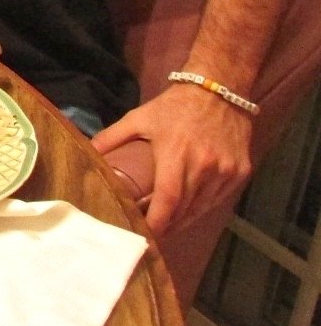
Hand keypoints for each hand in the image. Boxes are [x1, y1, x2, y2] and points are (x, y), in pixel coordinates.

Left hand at [90, 86, 253, 233]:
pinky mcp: (241, 172)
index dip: (156, 222)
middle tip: (150, 235)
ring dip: (184, 220)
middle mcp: (205, 167)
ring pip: (203, 208)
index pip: (167, 200)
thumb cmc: (175, 106)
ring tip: (166, 227)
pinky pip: (219, 199)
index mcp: (177, 154)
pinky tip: (188, 211)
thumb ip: (111, 137)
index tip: (143, 236)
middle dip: (167, 226)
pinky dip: (203, 208)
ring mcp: (226, 171)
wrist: (220, 89)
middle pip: (184, 210)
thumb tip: (85, 152)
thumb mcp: (138, 118)